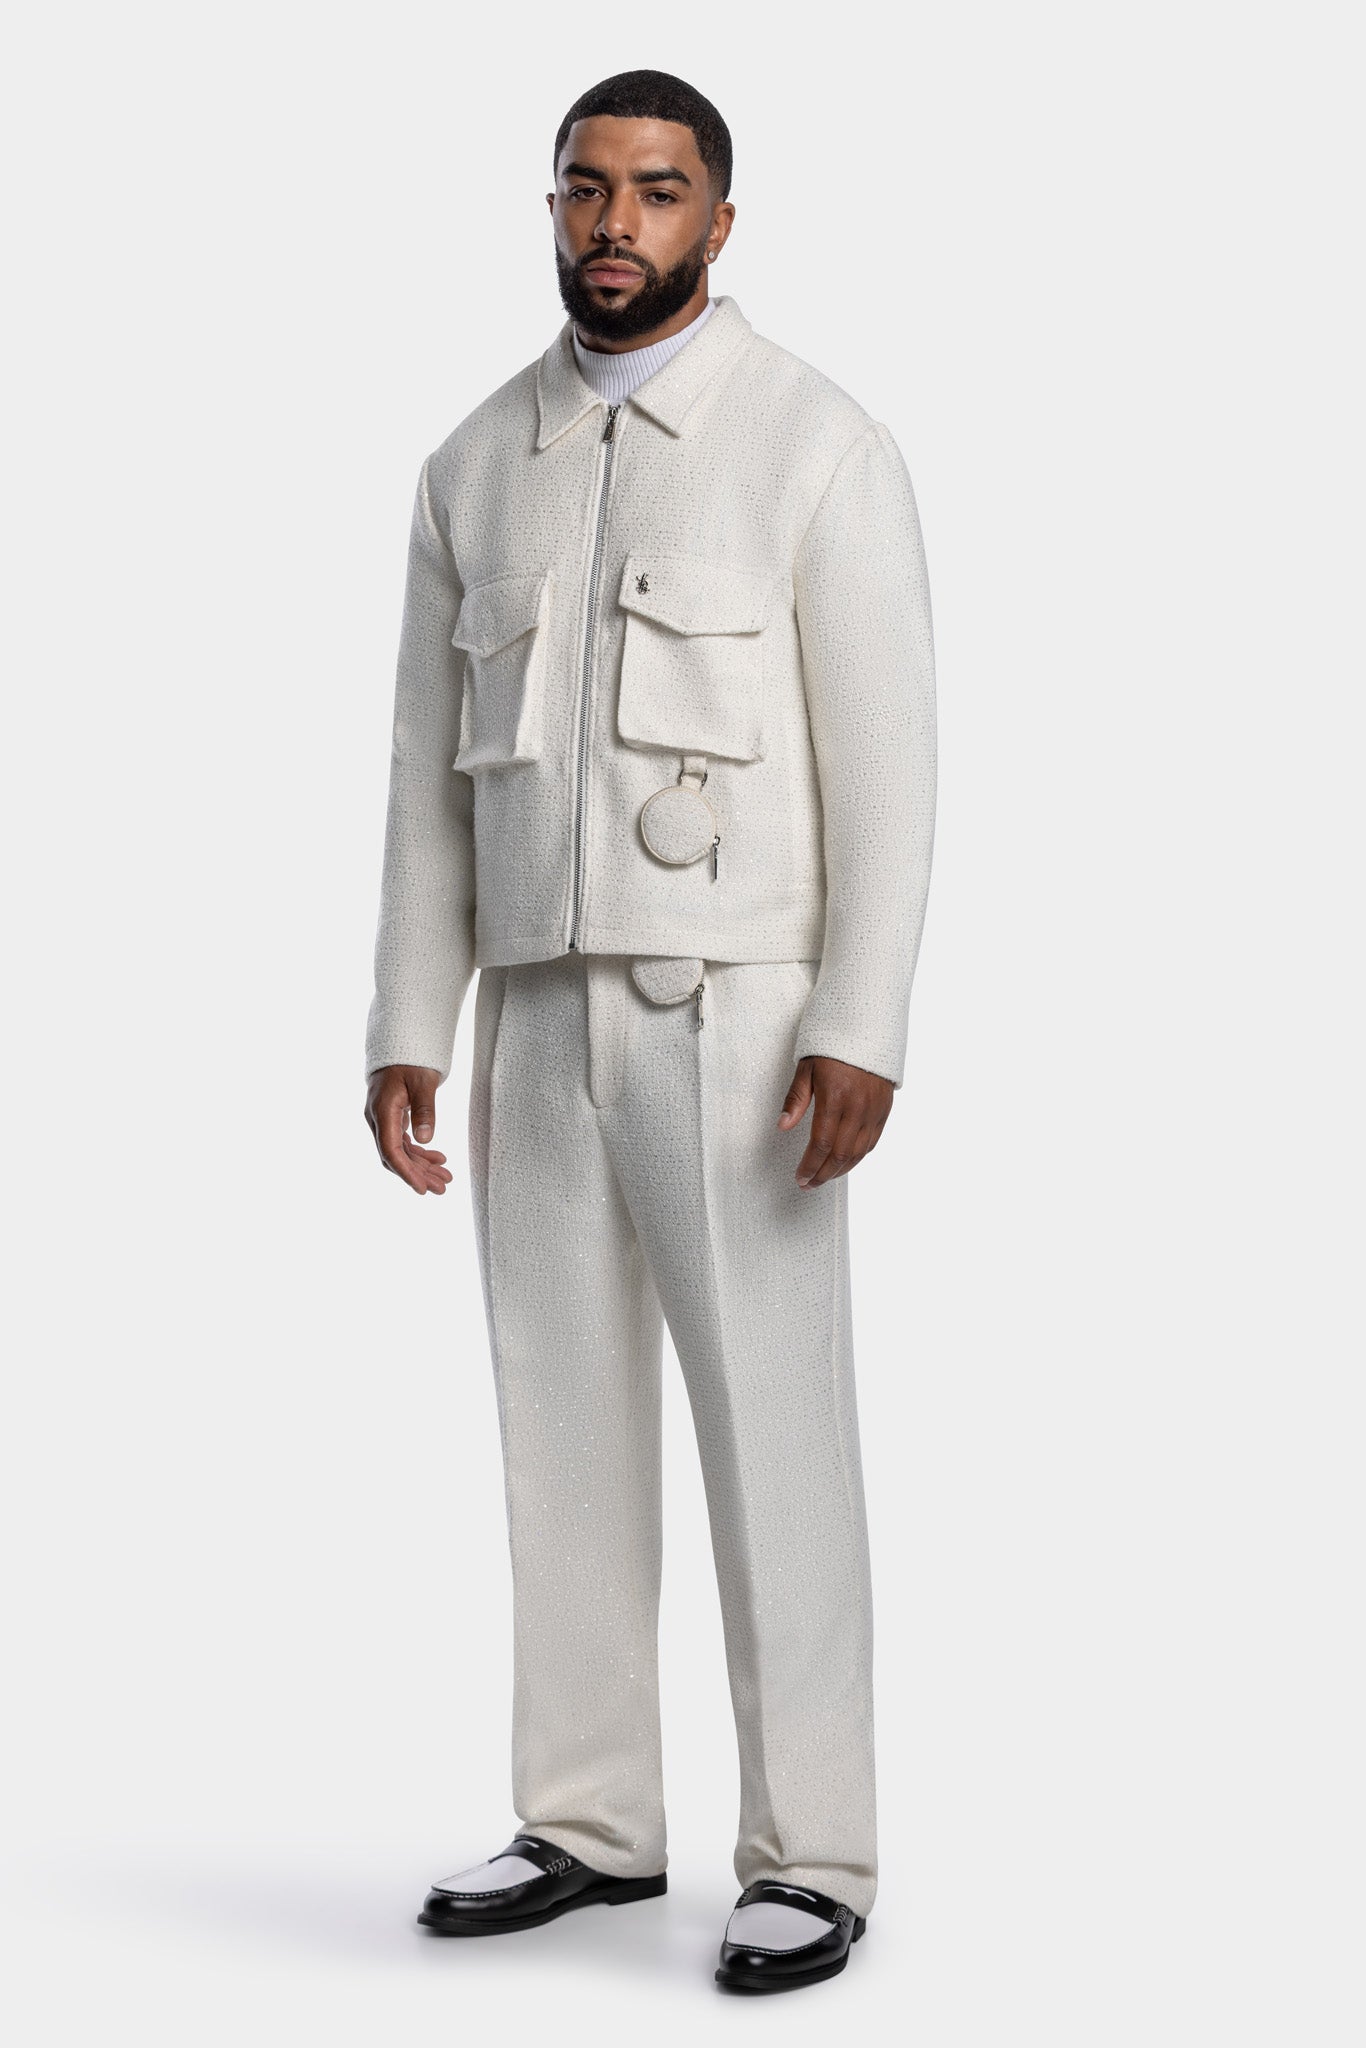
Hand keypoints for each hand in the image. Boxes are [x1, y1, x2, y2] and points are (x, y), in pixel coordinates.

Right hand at [364, 1065, 452, 1195]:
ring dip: (421, 1166)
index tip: (422, 1189)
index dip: (406, 1172)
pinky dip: (419, 1152)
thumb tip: (425, 1139)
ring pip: (401, 1151)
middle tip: (442, 1188)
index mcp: (382, 1111)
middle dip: (418, 1174)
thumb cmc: (411, 1058)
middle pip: (396, 1156)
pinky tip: (437, 1159)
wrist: (399, 1042)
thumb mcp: (423, 1081)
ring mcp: (383, 1119)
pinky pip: (403, 1141)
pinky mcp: (391, 1117)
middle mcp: (378, 1119)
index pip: (391, 1151)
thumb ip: (424, 1109)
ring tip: (445, 1178)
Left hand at [778, 1055, 893, 1188]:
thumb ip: (795, 1099)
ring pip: (858, 1153)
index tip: (800, 1177)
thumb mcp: (806, 1068)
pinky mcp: (884, 1110)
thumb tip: (782, 1126)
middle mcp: (858, 1107)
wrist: (867, 1028)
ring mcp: (874, 1110)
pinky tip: (844, 1163)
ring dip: (840, 1171)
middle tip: (808, 1184)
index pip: (821, 1144)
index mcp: (835, 1097)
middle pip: (840, 1155)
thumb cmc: (831, 1047)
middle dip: (822, 1174)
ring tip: (823, 1178)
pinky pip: (872, 1142)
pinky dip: (857, 1157)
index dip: (810, 1165)